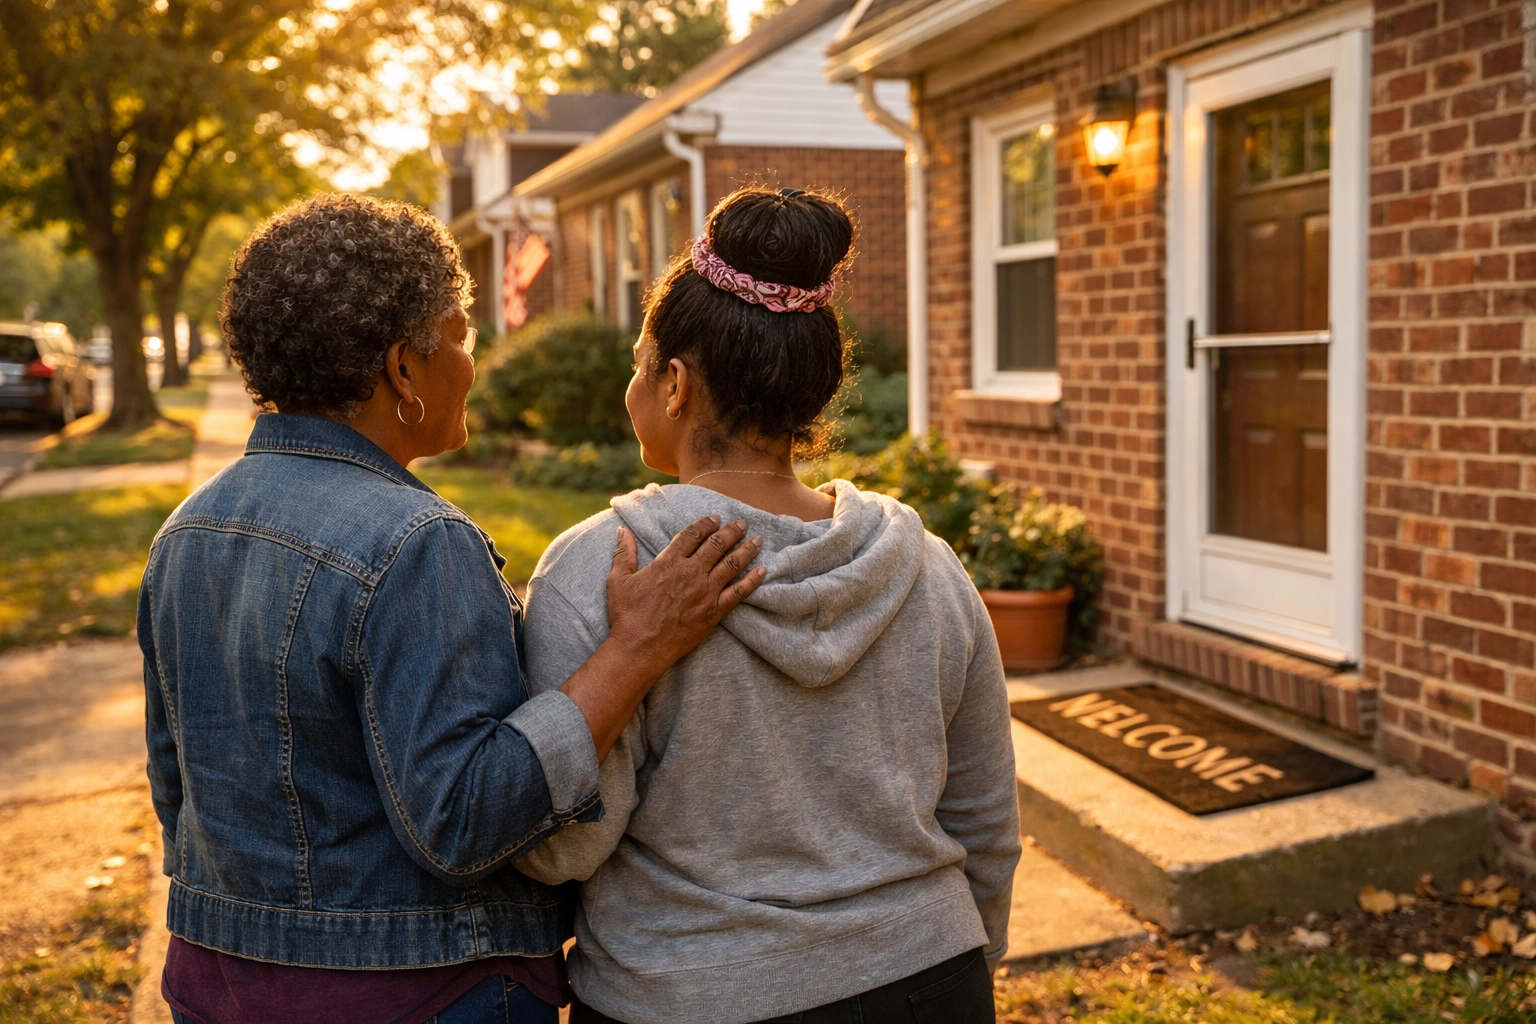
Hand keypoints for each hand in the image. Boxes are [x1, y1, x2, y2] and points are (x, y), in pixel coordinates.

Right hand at [559, 515, 763, 759]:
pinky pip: (739, 592)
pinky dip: (752, 580)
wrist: (640, 648)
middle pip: (716, 545)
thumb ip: (624, 553)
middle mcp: (691, 573)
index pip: (692, 535)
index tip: (715, 518)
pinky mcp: (714, 612)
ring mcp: (705, 592)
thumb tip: (621, 531)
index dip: (705, 524)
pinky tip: (762, 571)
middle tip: (741, 524)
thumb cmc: (627, 615)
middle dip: (731, 531)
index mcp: (669, 562)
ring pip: (732, 564)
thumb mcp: (618, 580)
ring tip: (756, 540)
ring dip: (746, 549)